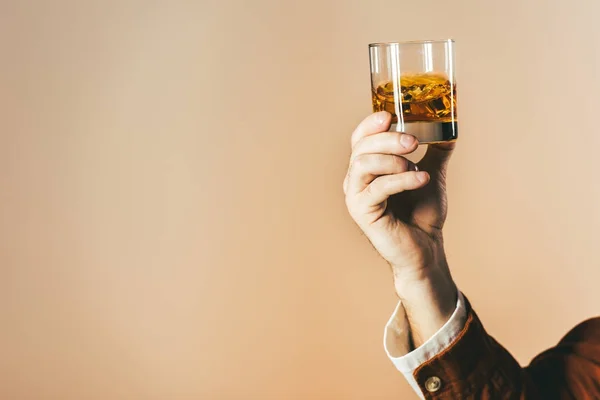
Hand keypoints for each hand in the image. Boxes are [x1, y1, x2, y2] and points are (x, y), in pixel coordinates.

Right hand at [343, 111, 456, 344]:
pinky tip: (421, 180)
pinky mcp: (362, 213)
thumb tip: (449, 129)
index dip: (370, 123)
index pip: (359, 139)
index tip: (390, 114)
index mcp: (367, 169)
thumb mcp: (430, 175)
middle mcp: (355, 181)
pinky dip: (401, 179)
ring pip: (363, 164)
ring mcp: (355, 197)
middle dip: (387, 139)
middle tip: (413, 141)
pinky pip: (377, 188)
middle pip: (360, 148)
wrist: (426, 249)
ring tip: (416, 166)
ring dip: (392, 159)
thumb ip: (435, 152)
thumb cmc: (422, 214)